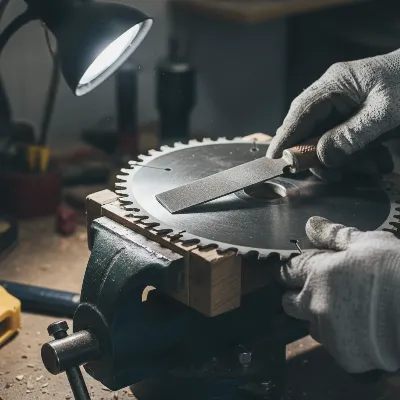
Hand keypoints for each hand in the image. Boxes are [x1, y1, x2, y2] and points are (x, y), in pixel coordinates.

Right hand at [267, 51, 399, 179]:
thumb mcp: (384, 113)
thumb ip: (351, 135)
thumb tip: (322, 155)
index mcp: (336, 83)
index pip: (300, 112)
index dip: (286, 136)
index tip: (275, 158)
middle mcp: (333, 92)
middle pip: (307, 126)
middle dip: (315, 153)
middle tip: (330, 174)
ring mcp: (341, 102)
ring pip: (323, 136)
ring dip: (339, 157)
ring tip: (364, 167)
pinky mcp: (350, 113)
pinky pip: (339, 137)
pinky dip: (351, 153)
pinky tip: (370, 159)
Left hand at [278, 217, 399, 373]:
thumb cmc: (396, 269)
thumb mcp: (368, 243)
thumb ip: (334, 235)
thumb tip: (310, 225)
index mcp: (316, 275)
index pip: (285, 272)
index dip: (287, 270)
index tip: (292, 270)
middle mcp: (314, 305)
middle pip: (288, 302)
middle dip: (296, 295)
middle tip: (318, 290)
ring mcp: (329, 333)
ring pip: (311, 325)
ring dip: (320, 317)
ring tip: (346, 310)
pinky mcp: (345, 357)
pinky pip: (333, 345)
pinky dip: (342, 337)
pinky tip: (361, 329)